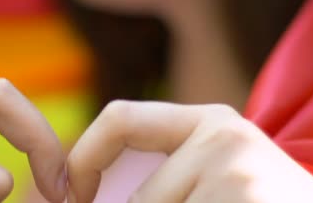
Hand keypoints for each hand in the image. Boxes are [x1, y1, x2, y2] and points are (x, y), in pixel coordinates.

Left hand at [66, 101, 312, 202]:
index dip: (83, 157)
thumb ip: (170, 176)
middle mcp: (222, 135)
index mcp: (212, 122)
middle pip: (136, 200)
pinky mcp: (240, 197)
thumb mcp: (224, 176)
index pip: (120, 118)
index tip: (72, 196)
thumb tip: (75, 194)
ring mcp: (235, 170)